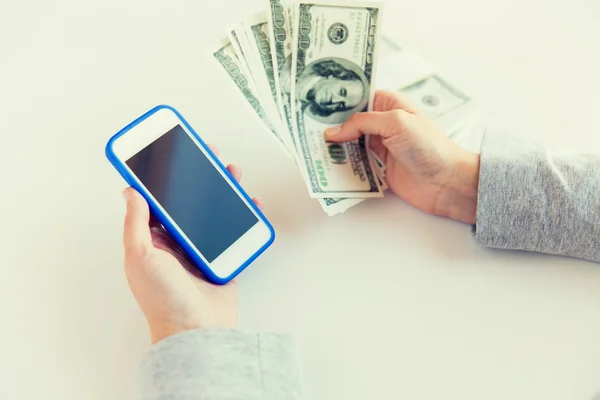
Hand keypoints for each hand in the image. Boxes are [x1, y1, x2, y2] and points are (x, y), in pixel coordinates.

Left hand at [122, 146, 262, 343]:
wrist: (196, 330)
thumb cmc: (163, 298)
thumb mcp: (140, 256)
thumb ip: (136, 222)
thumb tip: (130, 191)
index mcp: (154, 239)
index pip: (159, 200)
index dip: (165, 177)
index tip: (172, 155)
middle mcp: (177, 242)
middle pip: (190, 202)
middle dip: (200, 178)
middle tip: (208, 157)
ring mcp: (201, 250)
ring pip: (214, 212)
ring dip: (223, 191)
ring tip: (231, 173)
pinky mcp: (222, 258)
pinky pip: (233, 231)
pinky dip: (243, 216)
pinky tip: (249, 204)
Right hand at [325, 90, 479, 223]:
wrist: (446, 183)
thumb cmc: (429, 146)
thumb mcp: (395, 123)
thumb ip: (362, 123)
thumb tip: (333, 132)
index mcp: (388, 105)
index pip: (357, 98)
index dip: (337, 100)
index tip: (314, 104)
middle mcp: (381, 125)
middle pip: (348, 123)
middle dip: (330, 127)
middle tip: (305, 130)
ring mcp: (379, 148)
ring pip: (349, 145)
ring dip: (333, 148)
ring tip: (310, 148)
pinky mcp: (377, 170)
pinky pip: (354, 166)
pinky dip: (341, 167)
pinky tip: (326, 167)